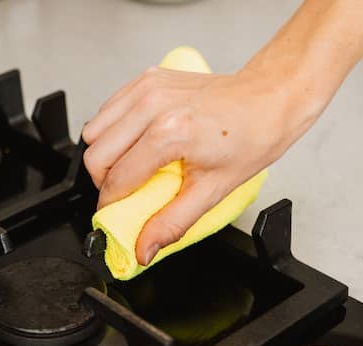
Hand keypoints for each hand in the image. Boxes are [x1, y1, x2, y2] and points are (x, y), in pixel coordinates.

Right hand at [81, 66, 320, 264]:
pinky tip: (136, 142)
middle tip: (125, 193)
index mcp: (170, 133)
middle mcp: (153, 105)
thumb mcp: (213, 191)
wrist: (268, 99)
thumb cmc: (250, 138)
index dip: (110, 206)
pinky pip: (106, 111)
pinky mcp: (145, 79)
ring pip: (94, 131)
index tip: (114, 215)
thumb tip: (143, 249)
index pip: (117, 179)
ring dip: (105, 155)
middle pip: (95, 154)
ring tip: (131, 166)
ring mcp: (147, 88)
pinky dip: (112, 131)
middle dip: (104, 182)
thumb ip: (171, 223)